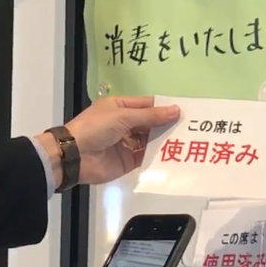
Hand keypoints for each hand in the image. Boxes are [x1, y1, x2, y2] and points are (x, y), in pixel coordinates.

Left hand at [38, 96, 179, 187]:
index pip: (147, 105)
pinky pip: (146, 158)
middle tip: (192, 128)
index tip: (185, 111)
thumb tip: (176, 110)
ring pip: (150, 141)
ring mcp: (127, 143)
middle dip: (168, 125)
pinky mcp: (128, 161)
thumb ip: (150, 116)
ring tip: (188, 141)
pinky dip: (158, 157)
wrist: (73, 157)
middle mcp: (125, 124)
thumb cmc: (95, 128)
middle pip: (151, 123)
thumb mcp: (123, 117)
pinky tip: (174, 156)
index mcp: (120, 108)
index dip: (164, 107)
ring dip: (165, 141)